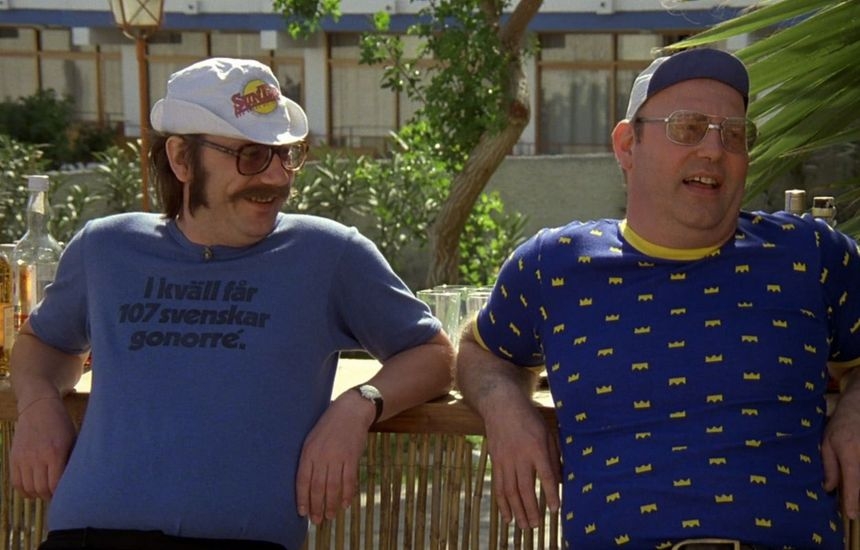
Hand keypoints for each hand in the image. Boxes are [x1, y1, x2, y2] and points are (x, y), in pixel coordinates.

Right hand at [10, 395, 76, 499]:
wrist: (38, 407)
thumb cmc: (61, 424)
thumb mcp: (72, 439)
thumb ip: (72, 459)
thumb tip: (75, 481)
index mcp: (55, 452)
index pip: (55, 484)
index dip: (61, 494)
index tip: (67, 494)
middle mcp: (37, 456)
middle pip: (41, 488)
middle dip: (50, 496)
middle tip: (57, 496)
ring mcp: (23, 458)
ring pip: (28, 488)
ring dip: (37, 494)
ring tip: (46, 492)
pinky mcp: (13, 458)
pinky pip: (16, 482)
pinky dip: (24, 490)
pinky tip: (32, 490)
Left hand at [295, 394, 370, 523]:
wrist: (350, 411)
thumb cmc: (329, 426)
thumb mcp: (312, 439)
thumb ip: (309, 459)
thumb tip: (306, 484)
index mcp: (309, 451)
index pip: (302, 480)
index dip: (302, 498)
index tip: (302, 512)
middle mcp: (322, 456)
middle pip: (318, 487)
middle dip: (317, 506)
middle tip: (317, 520)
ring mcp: (338, 456)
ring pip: (333, 487)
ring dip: (331, 504)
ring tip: (330, 516)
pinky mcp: (352, 457)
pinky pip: (349, 480)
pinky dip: (347, 494)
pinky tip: (344, 504)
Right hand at [484, 400, 560, 528]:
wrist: (501, 405)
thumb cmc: (529, 418)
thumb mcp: (547, 432)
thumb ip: (554, 456)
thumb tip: (560, 481)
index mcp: (536, 447)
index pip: (545, 475)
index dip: (550, 493)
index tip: (554, 509)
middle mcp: (519, 455)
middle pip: (525, 488)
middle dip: (531, 509)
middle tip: (536, 526)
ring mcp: (505, 459)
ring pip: (510, 491)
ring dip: (517, 511)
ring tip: (524, 527)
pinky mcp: (495, 461)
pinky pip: (499, 486)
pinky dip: (502, 503)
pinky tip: (507, 516)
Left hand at [823, 384, 859, 518]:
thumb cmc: (841, 424)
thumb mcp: (827, 443)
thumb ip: (829, 466)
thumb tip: (828, 488)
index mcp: (850, 455)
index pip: (852, 483)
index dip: (851, 500)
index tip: (851, 514)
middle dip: (856, 496)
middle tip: (849, 506)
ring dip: (856, 484)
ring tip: (849, 485)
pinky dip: (857, 476)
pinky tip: (853, 475)